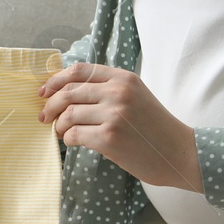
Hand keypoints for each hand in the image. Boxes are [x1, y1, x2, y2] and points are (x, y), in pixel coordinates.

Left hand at [37, 62, 203, 192]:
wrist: (179, 153)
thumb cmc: (155, 127)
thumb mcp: (136, 95)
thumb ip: (108, 88)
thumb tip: (66, 90)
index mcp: (123, 78)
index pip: (79, 70)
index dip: (56, 80)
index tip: (44, 91)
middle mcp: (118, 92)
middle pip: (68, 92)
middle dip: (50, 105)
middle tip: (44, 116)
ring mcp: (114, 115)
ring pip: (68, 114)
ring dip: (58, 125)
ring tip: (61, 132)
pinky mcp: (109, 138)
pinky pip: (74, 134)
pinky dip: (68, 139)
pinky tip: (72, 141)